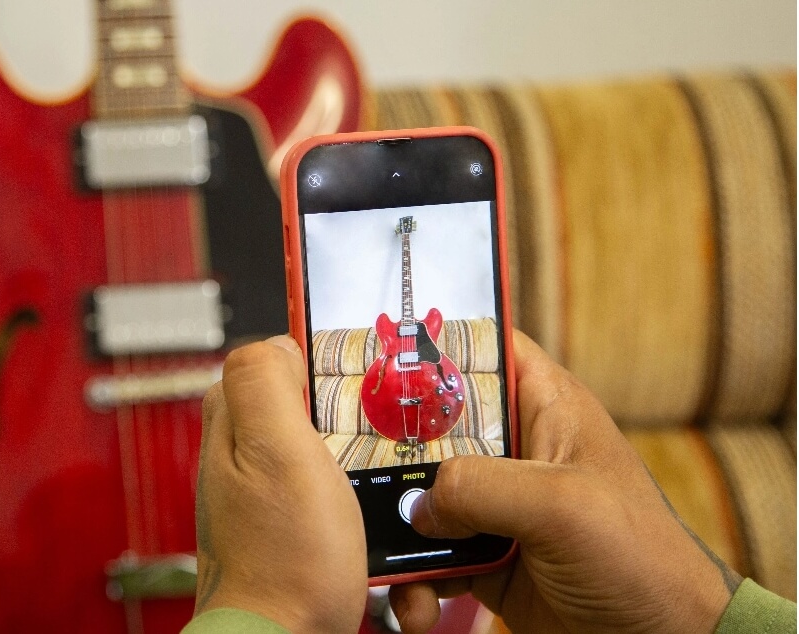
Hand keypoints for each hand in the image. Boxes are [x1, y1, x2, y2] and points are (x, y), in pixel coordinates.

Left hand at [195, 336, 366, 633]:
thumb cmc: (282, 559)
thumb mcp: (276, 450)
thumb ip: (264, 382)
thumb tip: (273, 342)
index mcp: (234, 430)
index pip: (270, 363)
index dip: (316, 361)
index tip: (356, 372)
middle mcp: (245, 463)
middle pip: (308, 410)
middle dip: (352, 419)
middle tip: (383, 430)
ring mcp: (270, 501)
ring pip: (332, 458)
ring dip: (367, 472)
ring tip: (388, 484)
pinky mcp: (296, 536)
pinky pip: (340, 506)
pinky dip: (365, 514)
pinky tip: (378, 526)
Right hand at [390, 330, 739, 632]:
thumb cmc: (639, 558)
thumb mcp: (561, 506)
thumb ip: (481, 486)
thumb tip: (417, 504)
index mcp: (545, 408)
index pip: (483, 350)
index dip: (432, 350)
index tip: (375, 367)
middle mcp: (516, 450)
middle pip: (432, 428)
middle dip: (392, 457)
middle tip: (355, 476)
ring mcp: (498, 506)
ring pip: (422, 499)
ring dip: (396, 533)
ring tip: (388, 566)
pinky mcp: (486, 557)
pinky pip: (430, 558)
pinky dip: (414, 581)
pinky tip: (415, 605)